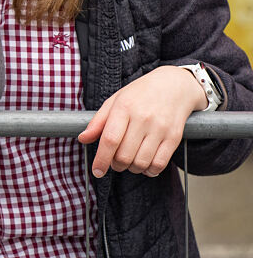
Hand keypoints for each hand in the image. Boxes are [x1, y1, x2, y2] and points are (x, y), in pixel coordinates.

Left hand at [77, 65, 208, 177]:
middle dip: (115, 165)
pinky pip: (160, 164)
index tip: (97, 171)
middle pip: (124, 155)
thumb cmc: (140, 94)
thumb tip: (83, 139)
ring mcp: (160, 129)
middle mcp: (142, 118)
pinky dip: (149, 171)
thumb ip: (98, 122)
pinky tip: (145, 165)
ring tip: (129, 161)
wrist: (173, 86)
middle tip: (114, 161)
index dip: (101, 159)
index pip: (110, 139)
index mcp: (124, 108)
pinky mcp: (174, 137)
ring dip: (131, 169)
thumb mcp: (115, 101)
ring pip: (141, 162)